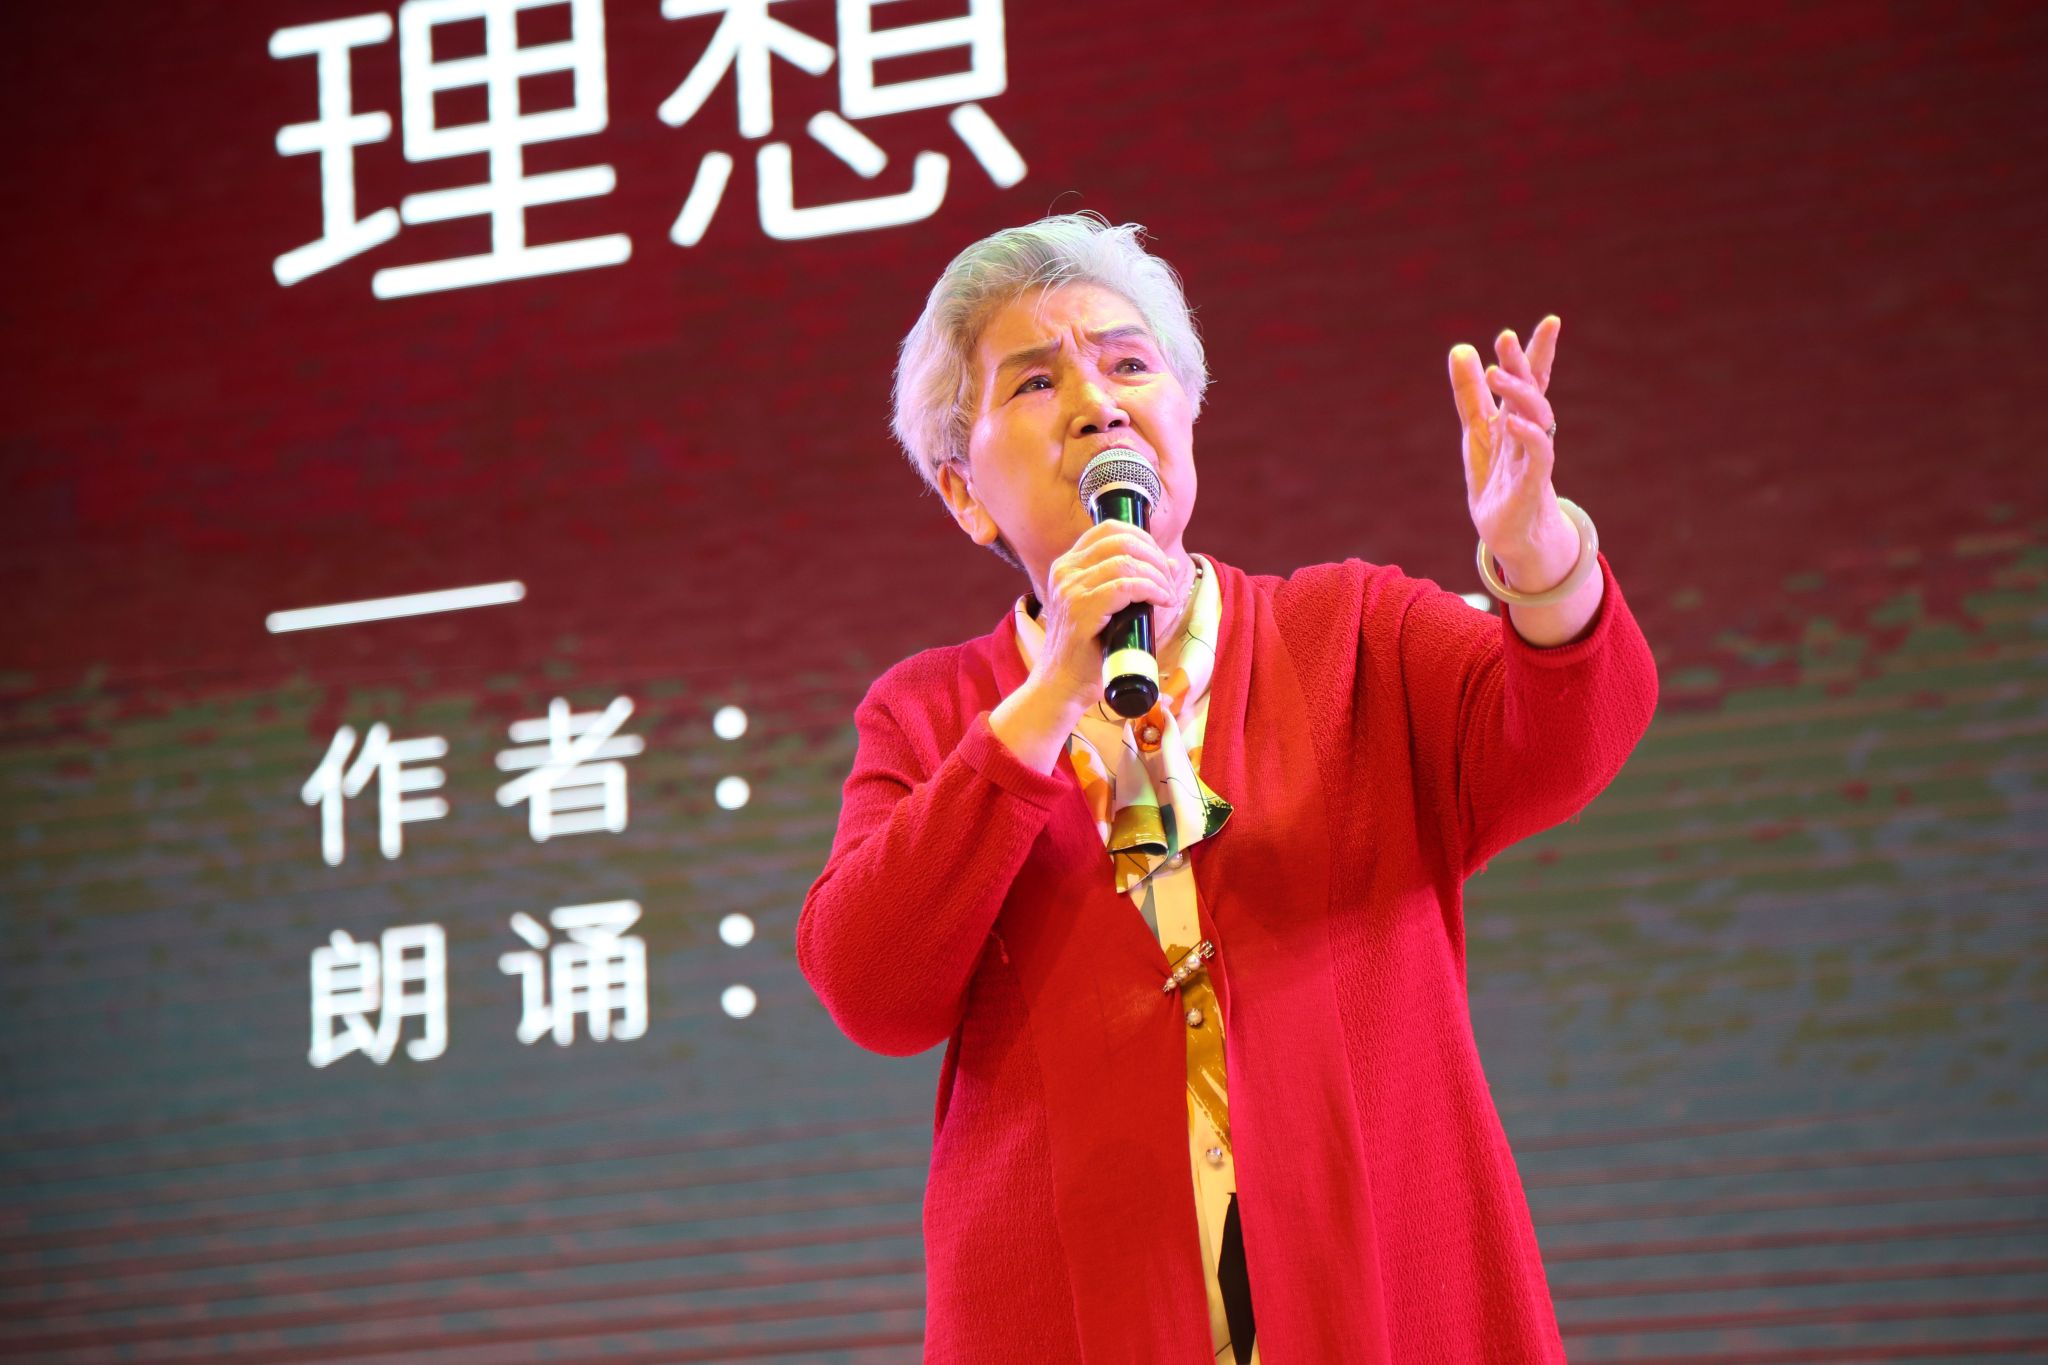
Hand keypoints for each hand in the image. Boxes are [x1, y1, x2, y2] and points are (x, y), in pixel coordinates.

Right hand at [990, 521, 1182, 771]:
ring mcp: (1070, 589)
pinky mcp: (1081, 609)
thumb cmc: (1087, 650)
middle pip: (1120, 539)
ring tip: (1167, 594)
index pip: (1108, 529)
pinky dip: (1152, 589)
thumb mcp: (1108, 608)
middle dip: (1154, 555)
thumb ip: (1133, 583)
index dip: (1143, 537)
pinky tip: (1162, 601)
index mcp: (1067, 565)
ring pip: (1126, 561)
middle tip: (1169, 580)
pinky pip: (1125, 586)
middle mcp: (1064, 571)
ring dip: (1157, 575)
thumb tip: (1171, 564)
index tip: (1160, 560)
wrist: (1062, 684)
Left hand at [1447, 315, 1576, 590]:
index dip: (1537, 351)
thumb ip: (1470, 393)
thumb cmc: (1496, 479)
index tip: (1551, 321)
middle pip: (1533, 391)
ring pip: (1538, 418)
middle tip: (1505, 336)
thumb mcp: (1477, 431)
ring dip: (1519, 394)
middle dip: (1524, 363)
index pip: (1531, 379)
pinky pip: (1538, 457)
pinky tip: (1511, 421)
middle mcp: (1528, 432)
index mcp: (1515, 417)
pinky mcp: (1531, 484)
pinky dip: (1527, 437)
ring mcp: (1532, 457)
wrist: (1507, 533)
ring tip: (1497, 372)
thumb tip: (1461, 348)